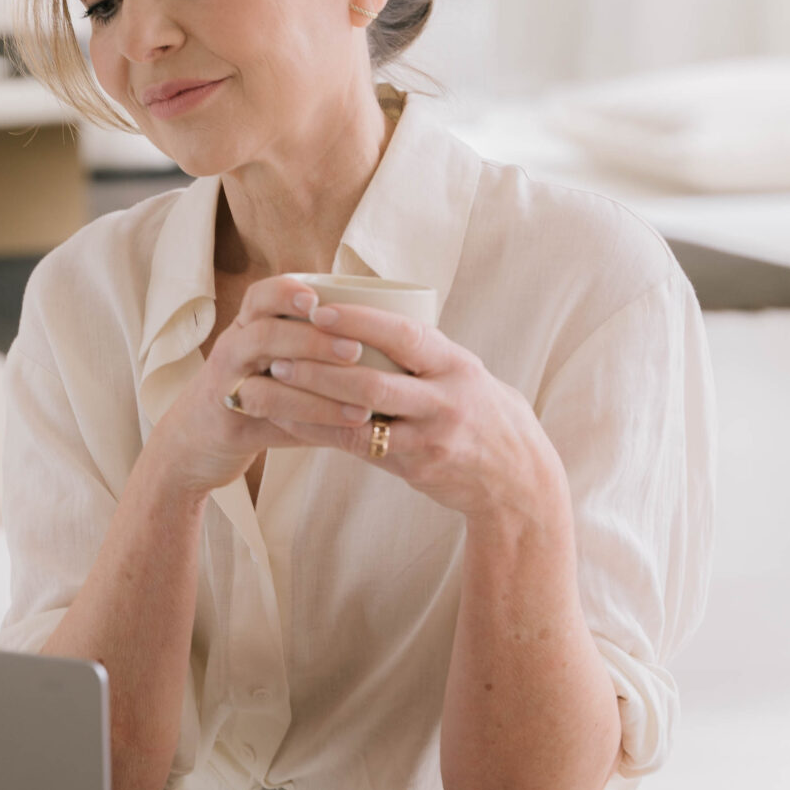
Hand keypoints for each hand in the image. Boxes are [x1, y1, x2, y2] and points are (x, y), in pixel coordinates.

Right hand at [148, 275, 378, 500]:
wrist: (193, 444)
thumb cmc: (251, 398)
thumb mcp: (273, 366)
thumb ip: (313, 352)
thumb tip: (387, 342)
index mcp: (246, 329)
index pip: (259, 296)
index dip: (286, 293)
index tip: (319, 299)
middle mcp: (233, 351)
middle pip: (263, 333)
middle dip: (311, 339)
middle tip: (353, 350)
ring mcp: (228, 387)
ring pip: (265, 380)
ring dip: (315, 383)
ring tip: (359, 397)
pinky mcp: (231, 424)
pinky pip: (272, 419)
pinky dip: (312, 420)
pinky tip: (347, 425)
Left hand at [235, 299, 565, 523]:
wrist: (515, 478)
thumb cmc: (479, 411)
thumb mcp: (463, 373)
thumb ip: (422, 352)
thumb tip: (363, 315)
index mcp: (456, 364)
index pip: (405, 336)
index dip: (360, 322)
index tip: (318, 312)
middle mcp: (446, 399)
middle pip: (374, 381)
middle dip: (320, 367)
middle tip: (278, 354)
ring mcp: (431, 438)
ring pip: (361, 419)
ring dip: (311, 401)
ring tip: (274, 383)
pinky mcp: (417, 468)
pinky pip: (360, 449)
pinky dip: (321, 432)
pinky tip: (291, 420)